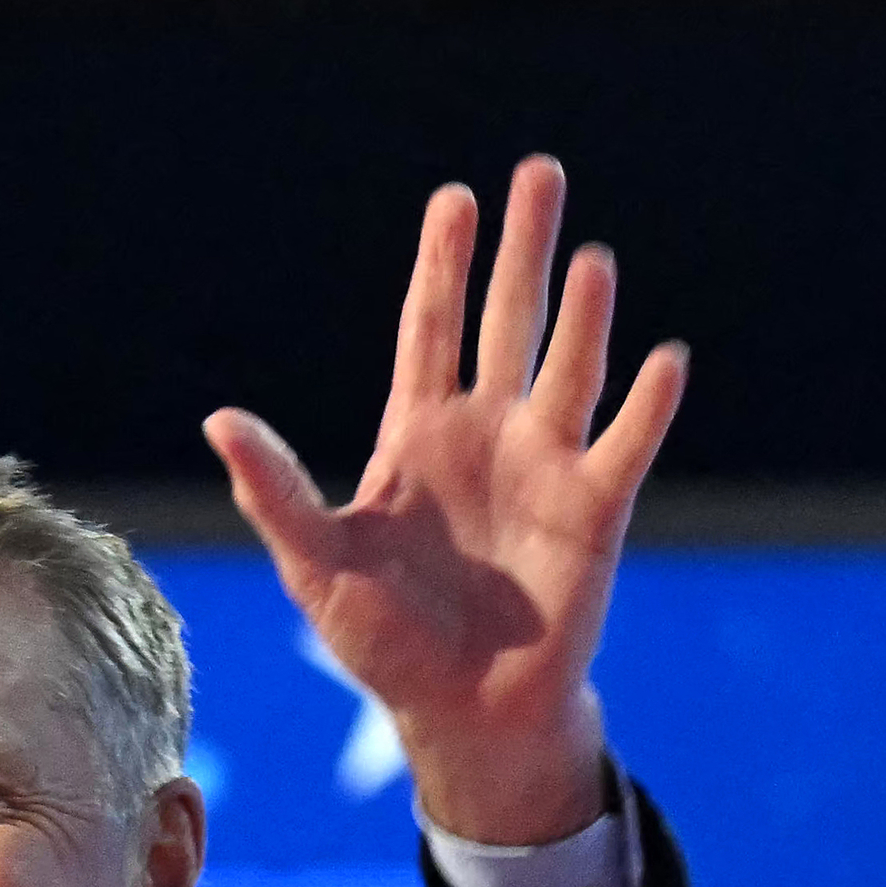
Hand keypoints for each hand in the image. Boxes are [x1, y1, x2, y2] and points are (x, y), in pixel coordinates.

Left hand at [205, 155, 684, 844]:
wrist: (462, 714)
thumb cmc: (384, 643)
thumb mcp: (316, 566)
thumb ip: (275, 492)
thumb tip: (220, 420)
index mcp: (418, 435)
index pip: (431, 327)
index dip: (442, 263)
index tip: (456, 196)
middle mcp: (488, 434)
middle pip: (508, 321)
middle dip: (522, 249)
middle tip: (540, 173)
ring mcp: (546, 467)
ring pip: (569, 369)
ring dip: (582, 315)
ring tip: (591, 257)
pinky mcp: (594, 512)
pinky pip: (625, 446)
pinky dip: (647, 405)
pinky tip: (665, 359)